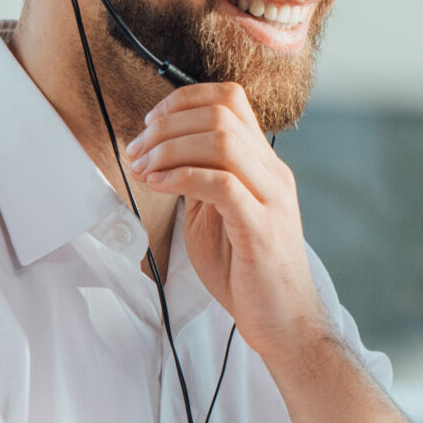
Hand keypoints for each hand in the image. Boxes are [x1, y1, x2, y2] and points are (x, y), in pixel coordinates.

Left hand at [125, 82, 325, 356]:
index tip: (150, 124)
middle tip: (136, 150)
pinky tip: (158, 186)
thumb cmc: (249, 275)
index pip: (231, 100)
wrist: (286, 322)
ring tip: (142, 168)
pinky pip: (221, 184)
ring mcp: (271, 198)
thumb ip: (200, 184)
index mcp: (263, 167)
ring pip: (222, 140)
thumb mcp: (216, 219)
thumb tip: (165, 157)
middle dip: (167, 123)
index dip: (183, 100)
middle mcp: (272, 173)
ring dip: (169, 148)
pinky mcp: (261, 228)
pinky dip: (181, 176)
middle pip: (223, 111)